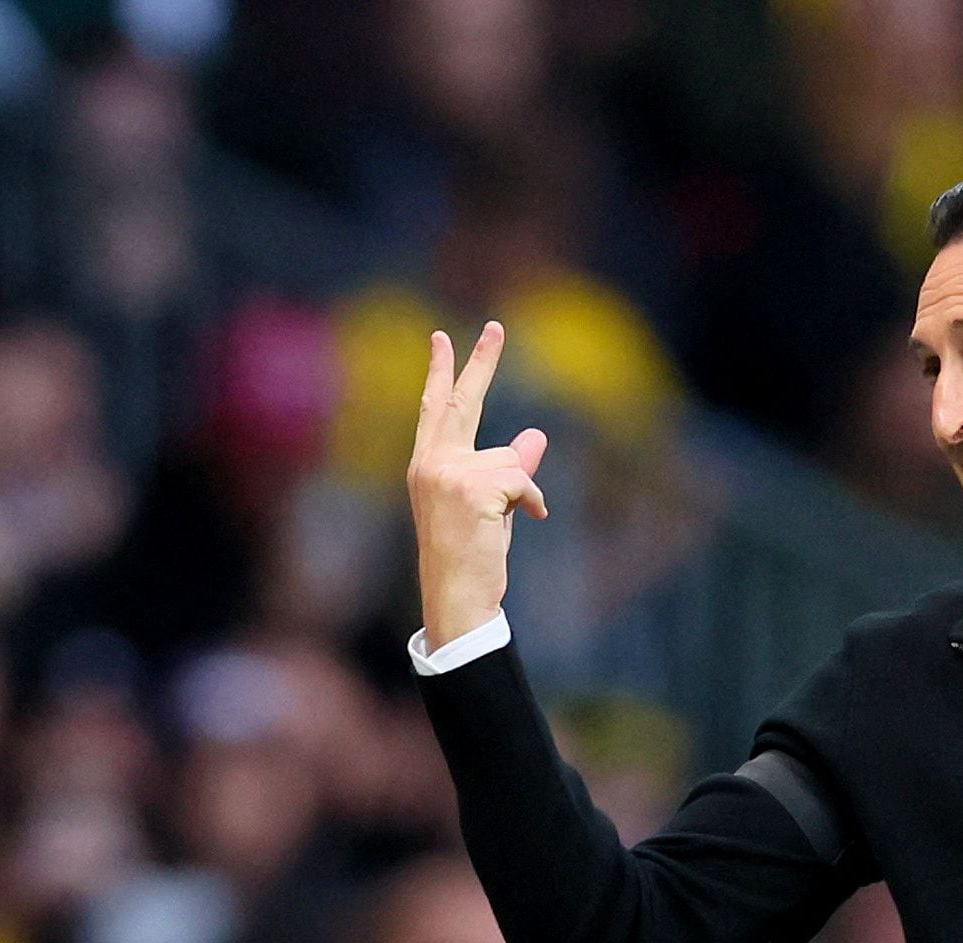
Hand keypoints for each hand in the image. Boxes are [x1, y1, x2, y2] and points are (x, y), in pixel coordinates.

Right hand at [407, 321, 549, 649]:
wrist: (457, 595)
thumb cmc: (472, 557)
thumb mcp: (492, 505)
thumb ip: (507, 468)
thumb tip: (534, 435)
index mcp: (428, 465)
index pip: (436, 408)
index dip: (443, 372)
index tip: (443, 338)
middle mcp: (430, 463)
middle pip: (461, 402)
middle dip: (481, 362)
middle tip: (496, 326)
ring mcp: (446, 474)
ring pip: (509, 459)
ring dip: (520, 492)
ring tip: (502, 523)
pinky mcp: (469, 488)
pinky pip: (521, 480)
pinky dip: (532, 501)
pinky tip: (525, 521)